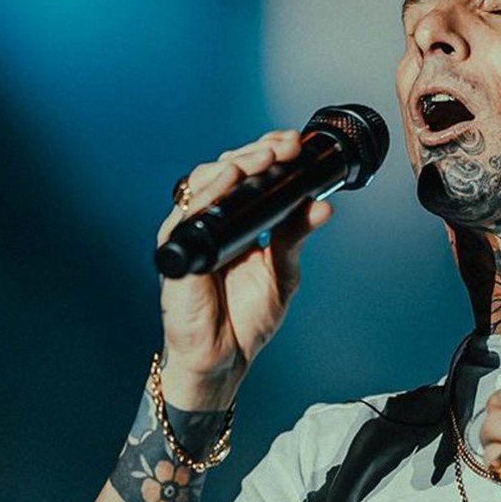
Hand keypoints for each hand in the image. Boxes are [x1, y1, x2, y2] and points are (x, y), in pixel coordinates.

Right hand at [156, 130, 331, 408]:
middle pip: (225, 170)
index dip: (268, 154)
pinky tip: (228, 180)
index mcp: (236, 220)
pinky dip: (209, 193)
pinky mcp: (176, 250)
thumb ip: (295, 235)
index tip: (294, 144)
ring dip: (234, 165)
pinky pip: (188, 214)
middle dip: (255, 153)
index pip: (248, 174)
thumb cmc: (245, 317)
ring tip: (263, 158)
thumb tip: (323, 206)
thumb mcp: (282, 269)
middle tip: (284, 147)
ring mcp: (191, 233)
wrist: (226, 357)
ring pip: (203, 183)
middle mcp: (211, 220)